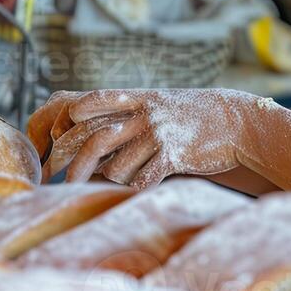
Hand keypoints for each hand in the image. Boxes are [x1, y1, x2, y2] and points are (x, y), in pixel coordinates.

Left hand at [28, 88, 253, 185]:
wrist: (236, 122)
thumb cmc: (193, 117)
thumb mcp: (162, 104)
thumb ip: (131, 115)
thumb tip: (93, 142)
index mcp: (140, 98)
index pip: (94, 100)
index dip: (71, 117)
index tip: (56, 135)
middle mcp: (146, 114)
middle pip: (94, 138)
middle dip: (69, 162)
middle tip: (55, 179)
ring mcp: (159, 135)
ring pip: (114, 166)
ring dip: (107, 181)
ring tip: (105, 186)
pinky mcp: (173, 157)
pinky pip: (141, 182)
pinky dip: (131, 191)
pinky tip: (133, 192)